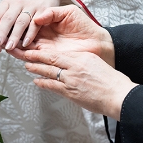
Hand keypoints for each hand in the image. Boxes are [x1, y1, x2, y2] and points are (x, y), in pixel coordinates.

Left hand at [0, 0, 65, 53]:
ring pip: (21, 22)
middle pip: (8, 18)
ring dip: (14, 36)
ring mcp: (31, 7)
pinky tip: (25, 43)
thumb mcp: (12, 5)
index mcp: (8, 2)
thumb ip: (3, 17)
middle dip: (1, 32)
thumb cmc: (26, 1)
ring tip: (9, 47)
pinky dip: (30, 34)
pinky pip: (36, 24)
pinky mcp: (43, 11)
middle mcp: (18, 3)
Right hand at [11, 5, 114, 67]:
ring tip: (0, 42)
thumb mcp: (68, 12)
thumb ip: (52, 13)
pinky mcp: (49, 56)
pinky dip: (22, 54)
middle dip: (8, 34)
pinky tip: (13, 51)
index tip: (3, 21)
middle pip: (20, 35)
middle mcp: (42, 36)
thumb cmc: (85, 25)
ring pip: (23, 47)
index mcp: (45, 23)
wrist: (97, 42)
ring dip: (11, 44)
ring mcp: (45, 47)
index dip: (14, 23)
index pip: (26, 23)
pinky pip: (32, 56)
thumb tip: (36, 17)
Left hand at [16, 49, 136, 120]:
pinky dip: (43, 83)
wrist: (118, 94)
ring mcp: (71, 80)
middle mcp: (73, 67)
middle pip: (49, 60)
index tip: (34, 49)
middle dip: (35, 57)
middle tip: (24, 54)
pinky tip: (37, 81)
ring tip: (27, 65)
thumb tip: (69, 61)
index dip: (42, 51)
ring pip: (48, 72)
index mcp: (80, 57)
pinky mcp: (70, 93)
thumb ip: (80, 60)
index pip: (56, 53)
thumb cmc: (110, 79)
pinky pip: (53, 86)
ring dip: (36, 68)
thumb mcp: (94, 62)